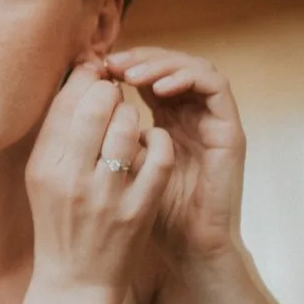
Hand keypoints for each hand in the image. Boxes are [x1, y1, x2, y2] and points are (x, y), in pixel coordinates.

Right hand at [26, 62, 175, 302]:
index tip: (94, 77)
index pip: (65, 103)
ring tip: (129, 120)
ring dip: (133, 115)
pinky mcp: (139, 210)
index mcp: (43, 167)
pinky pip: (159, 157)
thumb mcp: (43, 178)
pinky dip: (159, 142)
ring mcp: (107, 195)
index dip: (84, 80)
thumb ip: (57, 134)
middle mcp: (71, 179)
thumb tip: (78, 81)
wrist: (76, 280)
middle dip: (111, 91)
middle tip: (114, 94)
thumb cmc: (59, 221)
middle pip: (97, 107)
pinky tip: (152, 143)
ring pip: (129, 127)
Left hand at [104, 47, 246, 264]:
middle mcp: (190, 113)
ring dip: (159, 62)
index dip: (120, 64)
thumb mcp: (117, 165)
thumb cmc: (146, 212)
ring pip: (192, 65)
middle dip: (138, 57)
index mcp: (165, 117)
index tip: (90, 66)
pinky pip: (215, 86)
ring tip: (128, 73)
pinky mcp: (230, 128)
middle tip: (109, 62)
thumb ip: (104, 134)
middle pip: (168, 62)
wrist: (187, 246)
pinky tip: (157, 88)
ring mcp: (212, 119)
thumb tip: (72, 100)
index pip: (145, 73)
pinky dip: (187, 77)